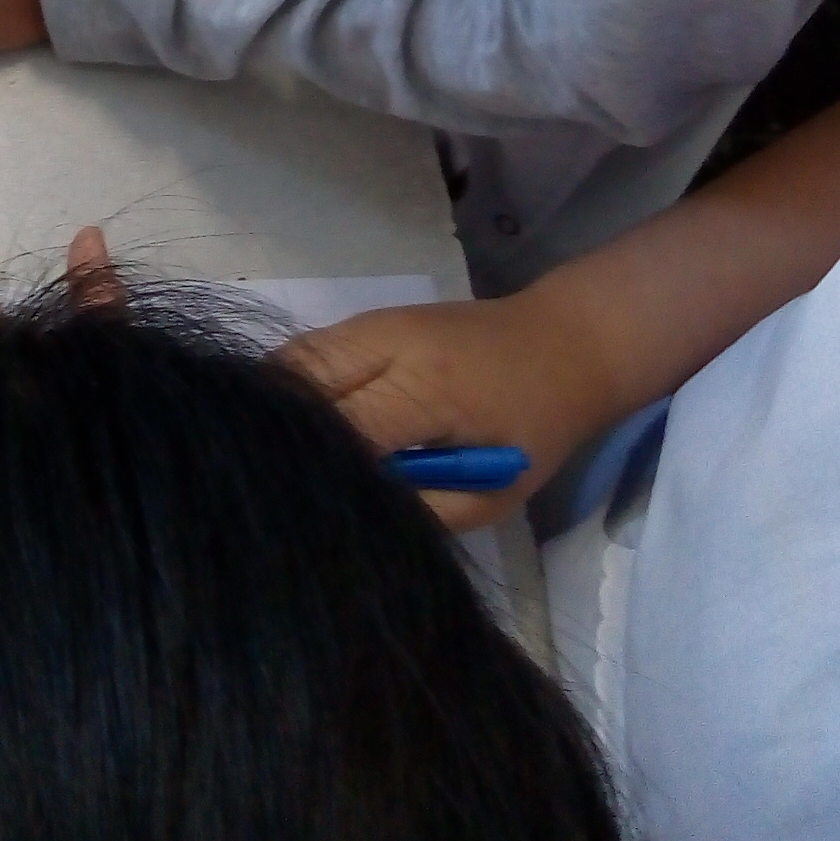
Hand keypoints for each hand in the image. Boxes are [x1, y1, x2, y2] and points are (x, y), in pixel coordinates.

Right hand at [280, 299, 603, 532]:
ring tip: (282, 457)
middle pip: (298, 386)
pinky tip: (300, 424)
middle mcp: (387, 344)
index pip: (339, 432)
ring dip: (280, 410)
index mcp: (426, 389)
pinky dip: (293, 388)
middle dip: (283, 438)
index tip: (301, 514)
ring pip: (291, 362)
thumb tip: (356, 523)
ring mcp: (372, 322)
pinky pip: (307, 352)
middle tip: (278, 487)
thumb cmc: (535, 429)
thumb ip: (422, 511)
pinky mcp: (367, 318)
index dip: (315, 476)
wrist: (561, 343)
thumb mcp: (493, 494)